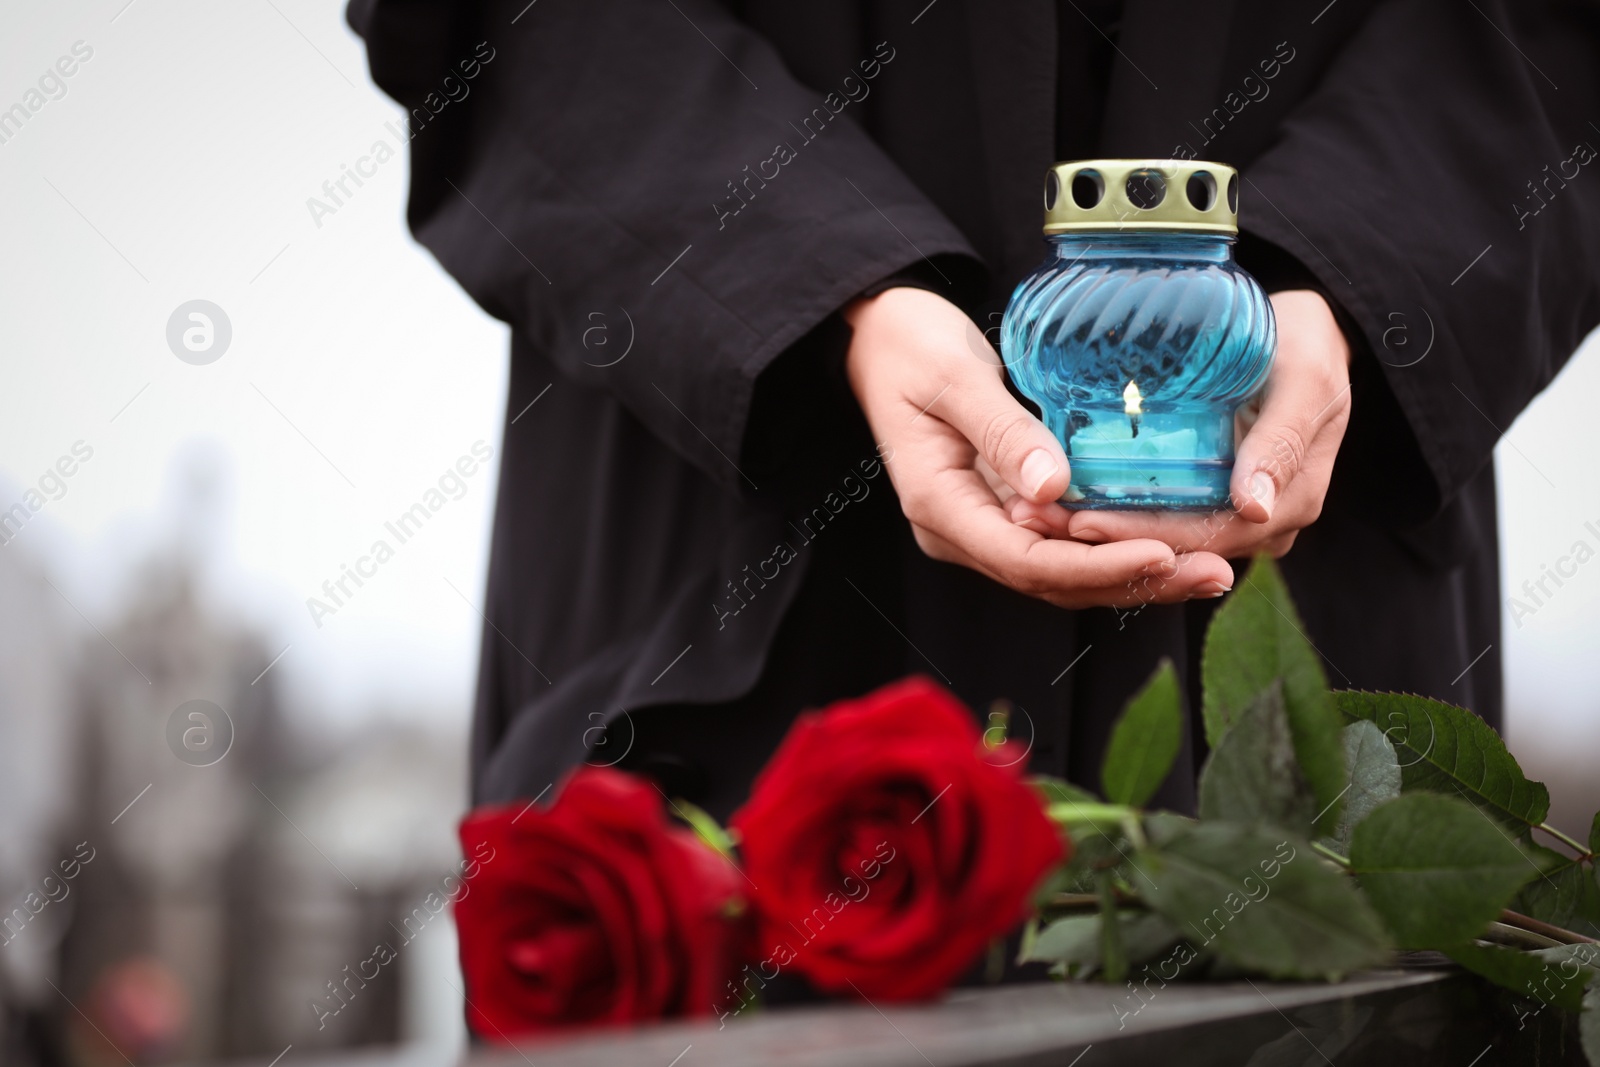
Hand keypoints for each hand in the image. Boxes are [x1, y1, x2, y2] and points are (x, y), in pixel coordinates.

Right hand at [844, 287, 1235, 607]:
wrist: (884, 337)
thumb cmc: (910, 348)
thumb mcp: (952, 377)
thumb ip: (1002, 431)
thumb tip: (1055, 488)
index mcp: (939, 508)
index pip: (1026, 562)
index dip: (1096, 566)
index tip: (1161, 553)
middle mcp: (961, 532)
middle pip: (1054, 582)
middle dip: (1133, 583)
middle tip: (1213, 574)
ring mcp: (983, 525)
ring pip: (1065, 573)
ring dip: (1135, 576)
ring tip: (1208, 570)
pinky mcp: (1006, 509)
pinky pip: (1066, 544)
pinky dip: (1117, 549)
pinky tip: (1171, 543)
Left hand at [1005, 289, 1352, 558]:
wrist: (1305, 332)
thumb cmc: (1304, 343)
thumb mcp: (1304, 377)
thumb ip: (1283, 438)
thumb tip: (1252, 507)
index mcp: (1291, 501)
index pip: (1208, 538)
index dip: (1143, 537)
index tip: (1082, 522)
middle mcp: (1264, 522)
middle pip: (1178, 547)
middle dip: (1110, 541)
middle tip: (1042, 522)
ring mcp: (1236, 513)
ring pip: (1165, 538)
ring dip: (1106, 533)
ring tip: (1041, 517)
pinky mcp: (1211, 496)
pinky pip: (1163, 515)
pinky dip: (1118, 512)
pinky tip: (1066, 502)